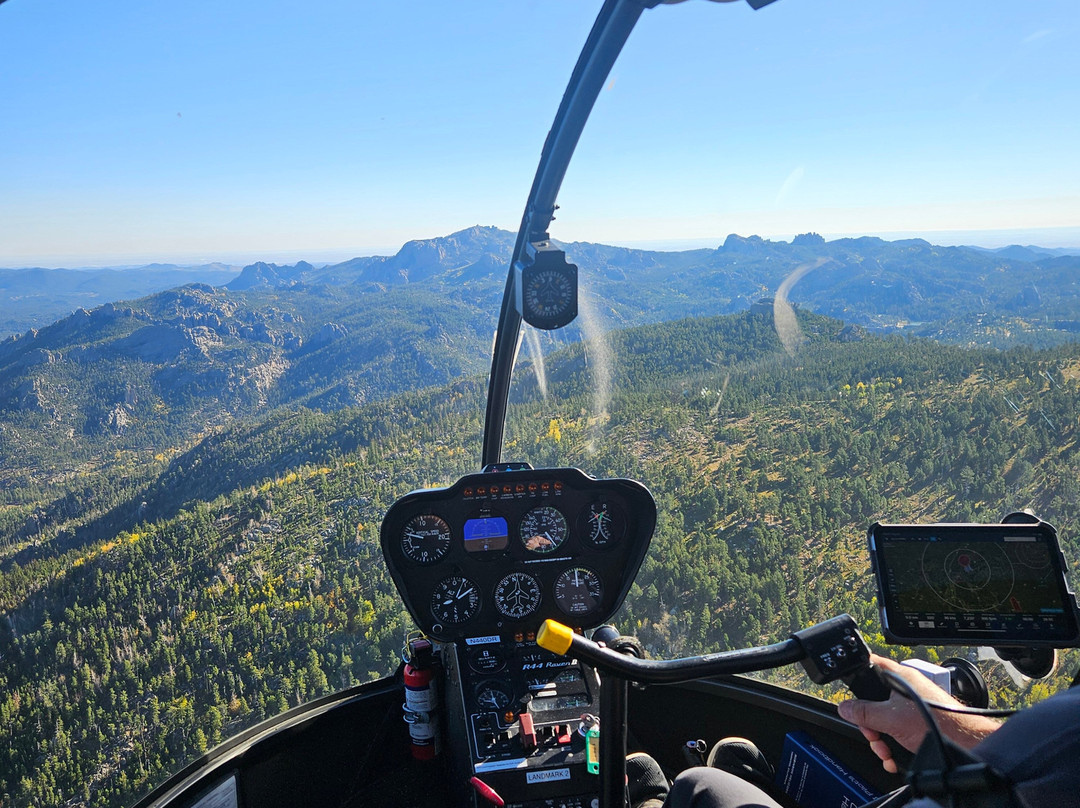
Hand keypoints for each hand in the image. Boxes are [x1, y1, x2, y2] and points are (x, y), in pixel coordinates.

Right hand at [837, 655, 999, 773]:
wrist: (965, 742)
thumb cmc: (937, 722)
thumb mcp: (890, 719)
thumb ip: (864, 712)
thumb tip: (844, 707)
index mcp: (897, 676)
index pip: (869, 665)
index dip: (856, 678)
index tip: (850, 695)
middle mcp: (904, 687)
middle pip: (873, 700)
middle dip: (870, 723)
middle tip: (873, 734)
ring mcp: (912, 704)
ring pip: (884, 718)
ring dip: (881, 738)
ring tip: (885, 750)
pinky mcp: (918, 720)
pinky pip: (897, 728)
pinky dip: (893, 743)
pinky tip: (894, 756)